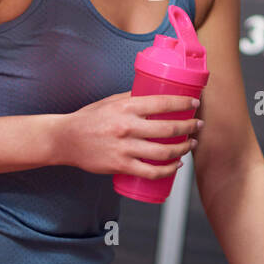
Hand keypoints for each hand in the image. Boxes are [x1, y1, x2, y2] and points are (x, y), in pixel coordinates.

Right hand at [57, 91, 202, 176]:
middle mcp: (127, 127)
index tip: (194, 104)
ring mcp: (124, 148)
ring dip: (182, 149)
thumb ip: (132, 98)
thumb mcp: (110, 102)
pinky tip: (176, 165)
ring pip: (163, 152)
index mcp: (125, 108)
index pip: (162, 103)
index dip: (182, 103)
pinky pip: (151, 171)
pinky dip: (168, 169)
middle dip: (189, 128)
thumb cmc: (88, 119)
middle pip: (168, 128)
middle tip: (197, 126)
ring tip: (190, 145)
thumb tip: (155, 93)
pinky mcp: (121, 165)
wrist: (66, 140)